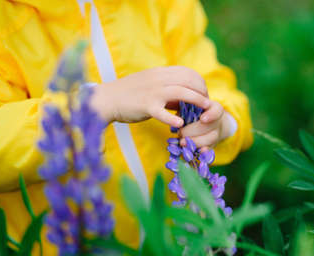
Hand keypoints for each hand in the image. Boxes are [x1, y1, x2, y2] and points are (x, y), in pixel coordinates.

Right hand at [90, 66, 210, 126]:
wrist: (106, 98)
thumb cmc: (130, 94)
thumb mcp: (151, 85)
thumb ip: (167, 88)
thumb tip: (184, 97)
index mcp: (160, 72)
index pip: (188, 72)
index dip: (200, 83)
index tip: (203, 95)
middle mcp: (159, 79)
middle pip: (189, 81)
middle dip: (202, 93)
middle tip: (206, 106)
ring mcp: (153, 92)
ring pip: (182, 93)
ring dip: (197, 101)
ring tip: (205, 111)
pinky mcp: (146, 106)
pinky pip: (163, 113)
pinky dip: (173, 119)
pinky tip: (180, 125)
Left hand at [179, 100, 234, 149]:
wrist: (206, 122)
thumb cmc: (195, 111)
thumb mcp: (191, 105)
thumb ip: (186, 107)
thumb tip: (178, 115)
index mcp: (214, 108)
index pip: (217, 111)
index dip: (211, 115)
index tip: (202, 119)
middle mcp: (218, 121)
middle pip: (209, 127)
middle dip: (193, 131)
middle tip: (181, 133)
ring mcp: (216, 134)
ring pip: (210, 139)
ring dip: (195, 142)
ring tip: (182, 142)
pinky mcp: (212, 145)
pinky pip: (208, 150)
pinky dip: (200, 152)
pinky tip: (192, 152)